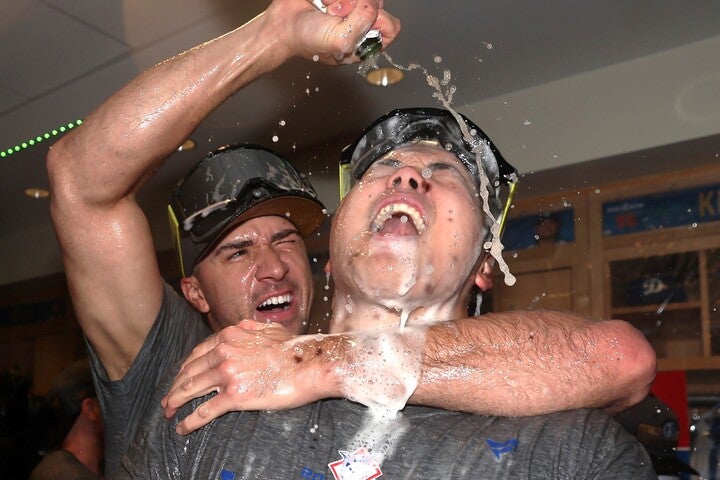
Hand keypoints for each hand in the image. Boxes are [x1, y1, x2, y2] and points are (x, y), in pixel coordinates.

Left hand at [161, 320, 341, 434]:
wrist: (309, 364)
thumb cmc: (295, 348)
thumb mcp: (268, 329)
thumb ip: (250, 330)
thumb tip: (245, 331)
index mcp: (230, 335)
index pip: (198, 353)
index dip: (185, 368)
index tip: (180, 377)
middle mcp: (224, 351)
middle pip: (189, 371)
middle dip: (175, 387)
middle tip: (168, 400)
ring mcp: (227, 373)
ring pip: (191, 389)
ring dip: (176, 403)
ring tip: (169, 412)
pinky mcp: (234, 395)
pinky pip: (205, 410)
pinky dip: (189, 421)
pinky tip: (182, 428)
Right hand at [268, 0, 400, 63]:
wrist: (281, 24)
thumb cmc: (307, 39)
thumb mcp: (342, 40)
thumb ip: (364, 22)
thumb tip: (372, 2)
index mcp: (366, 41)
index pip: (391, 26)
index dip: (378, 22)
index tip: (360, 24)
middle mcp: (361, 21)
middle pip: (378, 4)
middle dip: (357, 7)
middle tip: (337, 16)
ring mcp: (350, 4)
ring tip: (327, 9)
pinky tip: (322, 2)